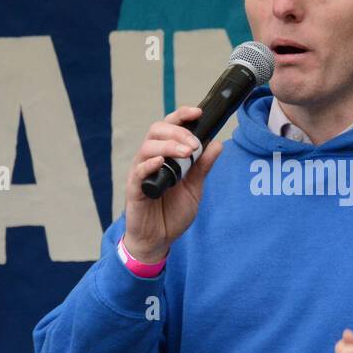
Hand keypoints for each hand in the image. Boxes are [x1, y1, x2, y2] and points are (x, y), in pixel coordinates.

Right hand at [124, 105, 222, 261]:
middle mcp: (151, 159)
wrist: (159, 240)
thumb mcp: (194, 188)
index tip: (198, 112)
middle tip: (194, 144)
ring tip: (187, 153)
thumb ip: (203, 167)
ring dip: (169, 145)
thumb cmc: (172, 213)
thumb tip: (217, 144)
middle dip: (178, 131)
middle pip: (157, 130)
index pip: (170, 127)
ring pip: (148, 147)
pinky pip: (138, 172)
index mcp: (166, 155)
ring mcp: (141, 173)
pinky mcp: (135, 189)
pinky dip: (149, 163)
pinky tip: (161, 161)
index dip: (182, 116)